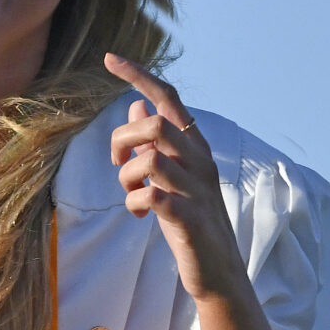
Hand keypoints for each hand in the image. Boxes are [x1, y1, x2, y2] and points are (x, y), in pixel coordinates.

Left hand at [104, 53, 242, 301]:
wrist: (220, 271)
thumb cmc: (191, 221)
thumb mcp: (172, 176)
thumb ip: (155, 143)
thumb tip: (136, 106)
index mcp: (195, 147)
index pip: (168, 99)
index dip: (139, 75)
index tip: (110, 58)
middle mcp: (200, 161)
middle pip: (154, 124)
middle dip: (122, 139)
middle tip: (119, 163)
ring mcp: (198, 190)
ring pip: (149, 161)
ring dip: (127, 177)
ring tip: (131, 194)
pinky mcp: (191, 219)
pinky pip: (152, 197)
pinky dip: (135, 203)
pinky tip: (140, 215)